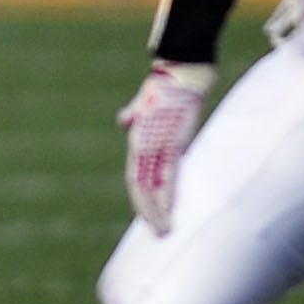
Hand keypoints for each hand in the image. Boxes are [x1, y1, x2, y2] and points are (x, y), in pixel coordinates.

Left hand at [117, 60, 216, 233]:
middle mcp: (143, 145)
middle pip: (140, 187)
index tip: (148, 219)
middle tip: (157, 235)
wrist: (180, 69)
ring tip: (164, 231)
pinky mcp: (172, 141)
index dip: (140, 201)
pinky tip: (170, 211)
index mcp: (139, 140)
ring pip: (151, 186)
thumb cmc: (164, 85)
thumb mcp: (143, 102)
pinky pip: (167, 174)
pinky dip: (167, 195)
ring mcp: (157, 144)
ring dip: (157, 211)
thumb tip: (123, 120)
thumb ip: (133, 114)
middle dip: (148, 213)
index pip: (135, 179)